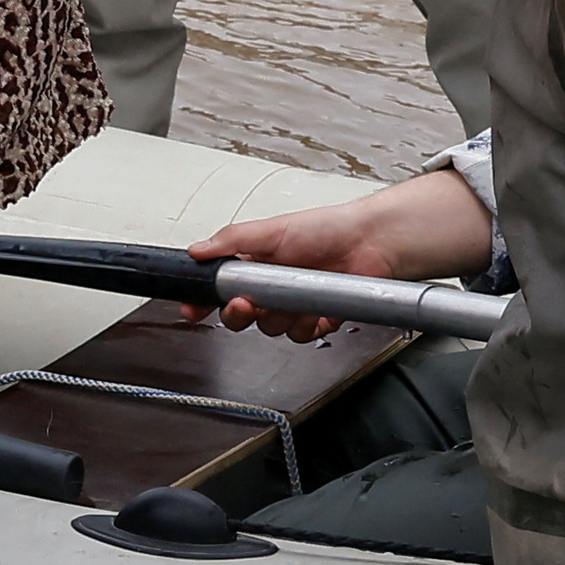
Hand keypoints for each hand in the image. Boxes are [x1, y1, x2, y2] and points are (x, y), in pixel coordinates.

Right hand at [205, 166, 495, 333]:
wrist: (371, 243)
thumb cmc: (326, 228)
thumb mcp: (271, 230)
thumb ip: (231, 241)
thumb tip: (197, 250)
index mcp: (253, 264)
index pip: (217, 289)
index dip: (203, 302)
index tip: (193, 308)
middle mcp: (270, 287)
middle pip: (240, 316)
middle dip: (241, 314)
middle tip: (248, 303)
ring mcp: (292, 305)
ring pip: (271, 329)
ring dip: (280, 318)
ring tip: (295, 298)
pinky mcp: (316, 319)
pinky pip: (302, 336)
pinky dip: (309, 325)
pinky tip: (318, 310)